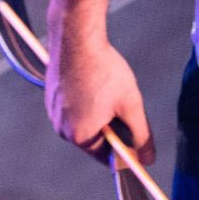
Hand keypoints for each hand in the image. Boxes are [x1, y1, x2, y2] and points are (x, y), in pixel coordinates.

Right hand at [45, 24, 153, 165]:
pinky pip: (73, 108)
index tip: (138, 132)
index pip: (108, 157)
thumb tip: (147, 161)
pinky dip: (86, 102)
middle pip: (95, 140)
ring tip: (108, 90)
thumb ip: (141, 136)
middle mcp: (61, 129)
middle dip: (113, 127)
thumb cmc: (105, 71)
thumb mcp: (131, 105)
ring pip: (84, 122)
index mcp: (80, 136)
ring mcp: (53, 112)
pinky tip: (94, 82)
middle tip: (124, 103)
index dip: (127, 148)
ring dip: (100, 113)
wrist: (76, 38)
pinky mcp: (51, 97)